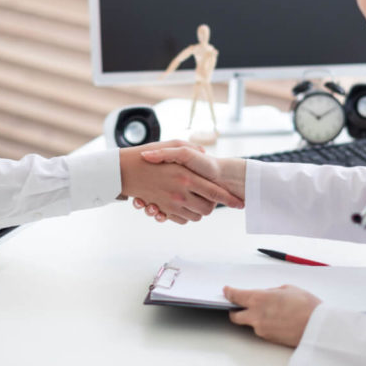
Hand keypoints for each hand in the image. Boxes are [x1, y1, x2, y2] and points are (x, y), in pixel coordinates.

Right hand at [120, 140, 242, 224]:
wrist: (125, 170)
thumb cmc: (149, 156)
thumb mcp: (173, 145)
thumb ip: (191, 149)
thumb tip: (204, 152)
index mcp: (187, 177)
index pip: (215, 193)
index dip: (230, 200)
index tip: (240, 203)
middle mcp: (181, 193)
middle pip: (208, 209)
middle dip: (212, 205)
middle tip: (211, 198)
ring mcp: (171, 204)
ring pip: (196, 216)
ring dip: (199, 210)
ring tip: (196, 199)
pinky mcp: (163, 210)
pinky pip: (182, 220)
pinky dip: (186, 215)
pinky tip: (184, 203)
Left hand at [223, 285, 321, 347]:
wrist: (317, 327)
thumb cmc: (306, 305)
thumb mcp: (288, 289)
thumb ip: (271, 292)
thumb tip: (266, 295)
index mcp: (258, 299)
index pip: (235, 296)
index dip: (229, 293)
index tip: (227, 291)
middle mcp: (255, 316)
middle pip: (235, 315)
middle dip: (236, 310)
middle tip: (241, 305)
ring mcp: (261, 329)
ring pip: (249, 323)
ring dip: (253, 317)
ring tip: (268, 311)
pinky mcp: (269, 339)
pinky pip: (261, 330)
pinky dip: (264, 324)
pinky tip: (276, 319)